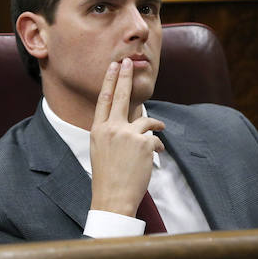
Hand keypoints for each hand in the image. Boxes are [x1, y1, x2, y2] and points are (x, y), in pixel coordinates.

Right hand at [89, 58, 164, 216]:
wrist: (113, 197)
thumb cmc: (107, 176)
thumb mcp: (101, 150)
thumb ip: (111, 132)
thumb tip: (128, 119)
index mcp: (98, 130)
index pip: (104, 99)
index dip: (109, 81)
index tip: (113, 66)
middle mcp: (111, 129)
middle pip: (121, 96)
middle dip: (125, 77)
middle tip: (128, 62)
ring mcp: (128, 135)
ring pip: (146, 120)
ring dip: (155, 125)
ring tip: (159, 129)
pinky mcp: (144, 144)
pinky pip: (155, 139)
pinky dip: (157, 147)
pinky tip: (156, 156)